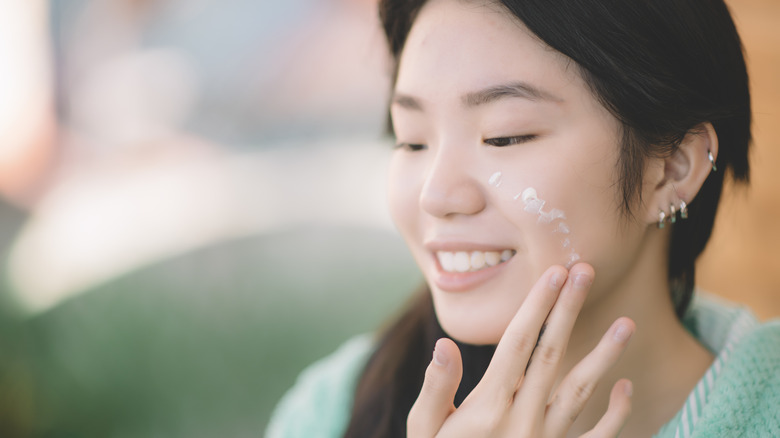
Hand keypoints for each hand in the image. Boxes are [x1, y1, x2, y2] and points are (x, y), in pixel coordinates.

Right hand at [407, 263, 634, 437]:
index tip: (553, 272)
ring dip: (604, 355)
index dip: (536, 306)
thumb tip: (444, 344)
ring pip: (580, 391)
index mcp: (487, 407)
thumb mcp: (424, 430)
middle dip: (568, 309)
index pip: (516, 344)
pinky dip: (614, 414)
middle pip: (551, 354)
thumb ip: (435, 387)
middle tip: (585, 270)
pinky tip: (625, 386)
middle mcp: (522, 419)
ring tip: (628, 323)